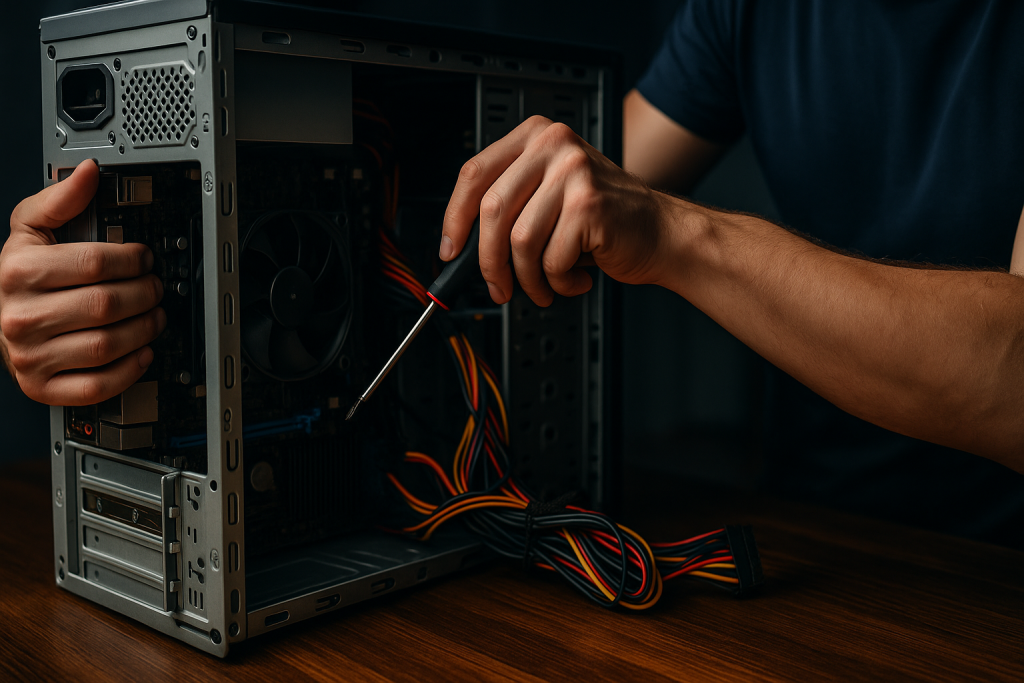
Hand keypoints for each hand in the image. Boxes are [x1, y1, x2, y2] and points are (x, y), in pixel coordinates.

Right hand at [0, 160, 165, 405]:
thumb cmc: (19, 277)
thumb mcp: (30, 230)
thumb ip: (61, 199)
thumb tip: (89, 173)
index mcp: (19, 272)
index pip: (94, 263)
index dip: (131, 259)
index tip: (145, 258)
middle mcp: (22, 317)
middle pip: (106, 305)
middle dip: (144, 294)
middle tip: (155, 288)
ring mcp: (31, 356)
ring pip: (106, 345)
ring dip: (145, 330)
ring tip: (155, 316)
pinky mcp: (43, 387)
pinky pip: (96, 385)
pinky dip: (129, 370)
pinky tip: (142, 352)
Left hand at [441, 115, 683, 305]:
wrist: (660, 231)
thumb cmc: (604, 220)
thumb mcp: (549, 195)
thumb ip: (510, 206)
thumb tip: (461, 246)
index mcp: (535, 136)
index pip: (474, 175)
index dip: (454, 218)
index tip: (450, 250)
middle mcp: (553, 146)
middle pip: (492, 210)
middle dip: (489, 261)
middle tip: (497, 286)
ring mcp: (573, 172)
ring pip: (520, 241)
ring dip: (527, 279)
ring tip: (543, 287)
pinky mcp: (590, 205)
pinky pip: (551, 259)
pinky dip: (557, 283)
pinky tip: (574, 279)